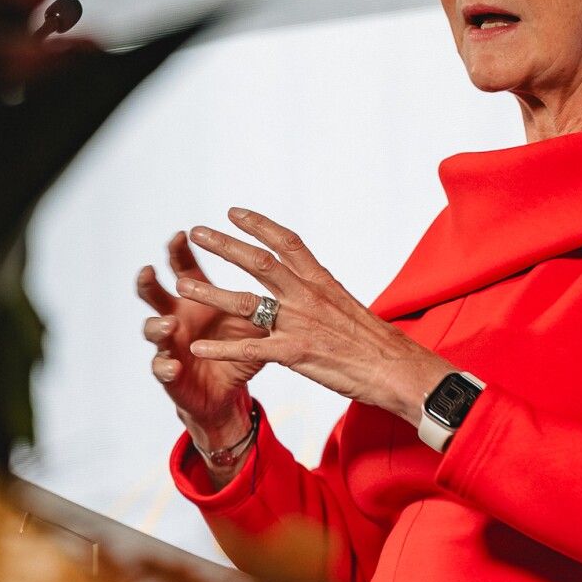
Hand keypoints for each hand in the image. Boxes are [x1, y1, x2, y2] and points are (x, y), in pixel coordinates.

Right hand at [137, 230, 265, 437]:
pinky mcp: (169, 373)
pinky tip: (173, 366)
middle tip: (149, 270)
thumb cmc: (238, 349)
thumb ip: (265, 303)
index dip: (179, 251)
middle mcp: (176, 316)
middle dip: (149, 282)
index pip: (183, 268)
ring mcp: (169, 344)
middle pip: (154, 293)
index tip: (182, 234)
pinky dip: (166, 366)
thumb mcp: (255, 324)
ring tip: (170, 324)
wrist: (224, 391)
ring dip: (158, 325)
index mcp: (196, 299)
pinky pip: (161, 368)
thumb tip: (290, 279)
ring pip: (152, 329)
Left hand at [176, 207, 450, 426]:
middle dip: (224, 245)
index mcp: (322, 281)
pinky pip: (250, 348)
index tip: (233, 212)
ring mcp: (301, 323)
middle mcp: (308, 296)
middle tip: (197, 232)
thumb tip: (307, 290)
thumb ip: (320, 297)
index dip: (258, 224)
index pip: (286, 243)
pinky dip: (221, 347)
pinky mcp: (297, 353)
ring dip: (210, 293)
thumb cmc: (377, 344)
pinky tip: (197, 346)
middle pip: (259, 262)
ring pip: (246, 302)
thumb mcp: (347, 308)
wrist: (398, 369)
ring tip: (182, 286)